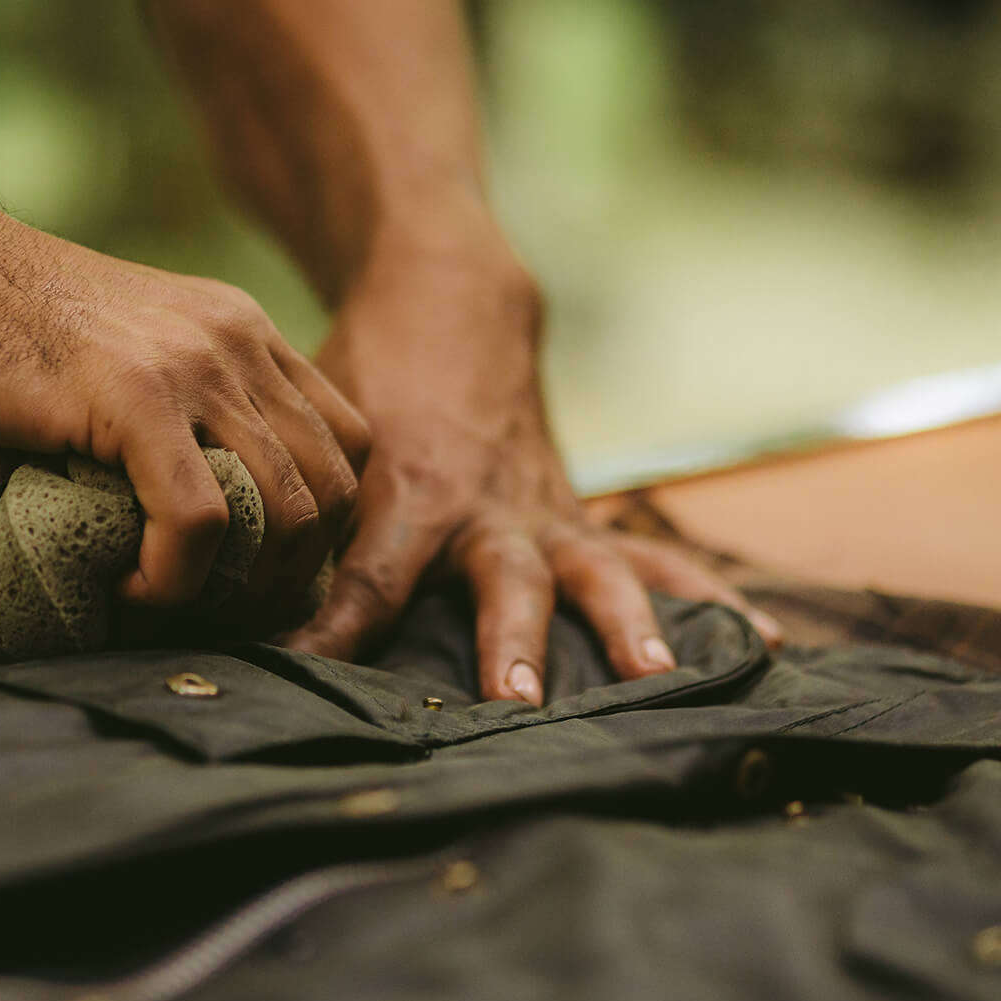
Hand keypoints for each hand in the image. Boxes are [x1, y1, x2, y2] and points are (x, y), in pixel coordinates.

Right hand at [0, 217, 368, 611]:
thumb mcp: (120, 358)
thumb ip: (170, 413)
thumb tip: (179, 518)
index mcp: (241, 333)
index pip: (344, 445)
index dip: (316, 529)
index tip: (252, 575)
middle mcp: (238, 343)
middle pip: (334, 491)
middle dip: (292, 576)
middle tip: (220, 612)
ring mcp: (193, 367)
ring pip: (286, 514)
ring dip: (237, 589)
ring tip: (172, 601)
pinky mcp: (136, 398)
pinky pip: (200, 521)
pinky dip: (176, 579)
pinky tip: (130, 587)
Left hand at [281, 218, 781, 699]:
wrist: (447, 301)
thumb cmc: (366, 375)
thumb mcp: (321, 432)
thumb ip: (299, 509)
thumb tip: (239, 588)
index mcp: (409, 490)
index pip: (367, 581)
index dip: (334, 632)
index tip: (304, 680)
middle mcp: (484, 510)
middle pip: (501, 584)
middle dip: (511, 643)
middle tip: (517, 700)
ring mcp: (543, 513)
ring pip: (596, 574)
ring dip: (627, 628)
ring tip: (661, 679)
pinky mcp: (578, 516)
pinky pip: (651, 557)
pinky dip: (706, 597)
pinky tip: (762, 642)